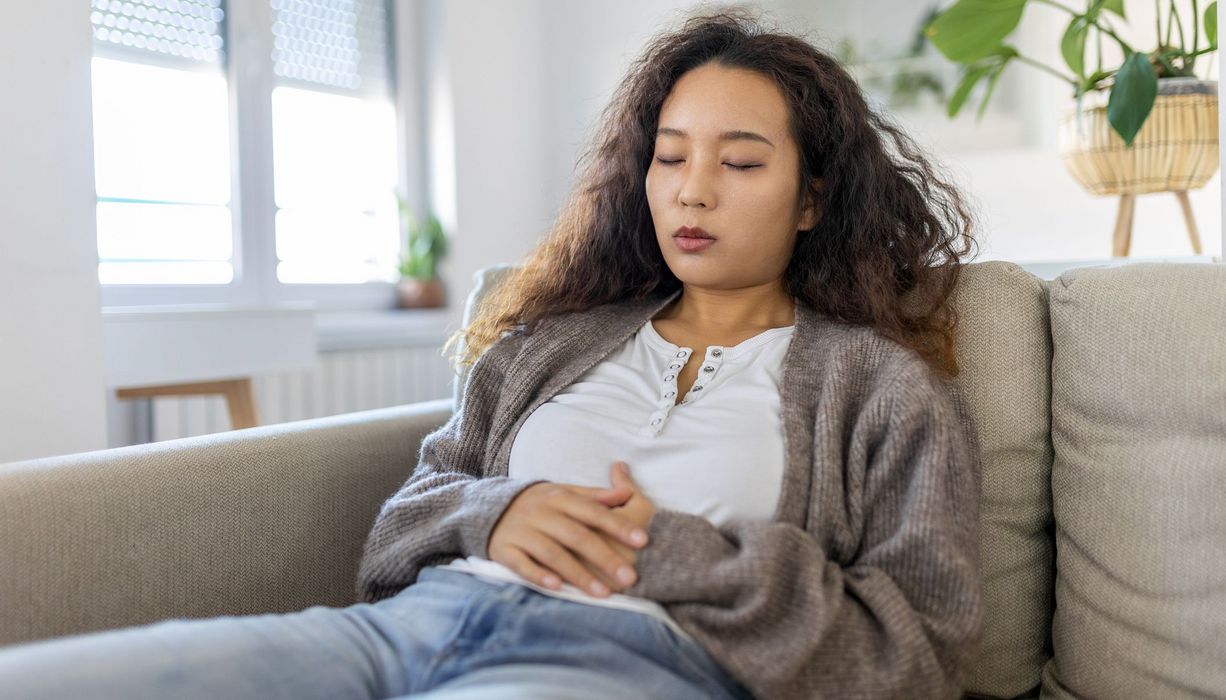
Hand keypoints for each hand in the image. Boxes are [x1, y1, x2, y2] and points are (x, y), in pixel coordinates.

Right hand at [488, 473, 649, 598]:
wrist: (489, 507)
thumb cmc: (540, 504)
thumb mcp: (565, 493)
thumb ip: (596, 496)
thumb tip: (626, 492)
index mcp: (559, 497)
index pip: (594, 512)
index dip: (618, 525)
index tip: (643, 541)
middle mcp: (541, 513)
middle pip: (577, 536)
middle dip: (605, 557)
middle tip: (630, 578)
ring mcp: (522, 531)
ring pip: (553, 553)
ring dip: (578, 574)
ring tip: (604, 593)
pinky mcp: (504, 550)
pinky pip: (522, 564)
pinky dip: (538, 575)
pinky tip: (557, 587)